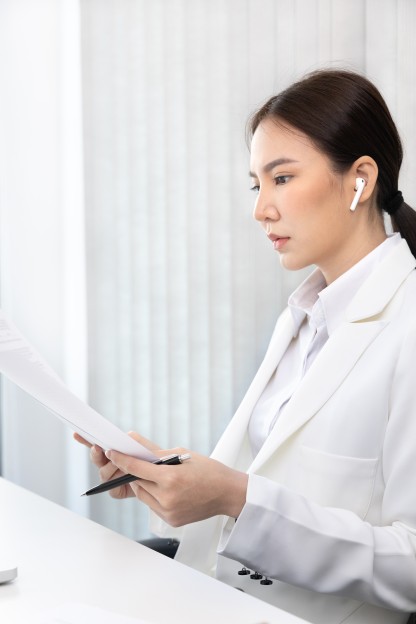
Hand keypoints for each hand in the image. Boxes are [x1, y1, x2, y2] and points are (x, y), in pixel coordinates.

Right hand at [73, 431, 161, 498]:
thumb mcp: (146, 447)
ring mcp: (111, 477)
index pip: (95, 443)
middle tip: (99, 448)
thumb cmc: (154, 459)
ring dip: (112, 467)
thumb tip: (125, 436)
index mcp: (112, 450)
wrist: (163, 479)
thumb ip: (135, 441)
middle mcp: (108, 463)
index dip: (84, 439)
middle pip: (96, 457)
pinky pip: (112, 488)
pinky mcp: (116, 490)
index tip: (77, 434)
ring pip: (103, 472)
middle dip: (96, 453)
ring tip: (125, 465)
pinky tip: (127, 480)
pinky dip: (118, 483)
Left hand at [105, 448, 248, 525]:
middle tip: (136, 463)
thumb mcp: (182, 454)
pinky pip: (153, 506)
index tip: (112, 453)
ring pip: (143, 495)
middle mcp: (167, 498)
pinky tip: (165, 489)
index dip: (122, 460)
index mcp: (170, 479)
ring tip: (154, 476)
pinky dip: (153, 496)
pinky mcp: (171, 521)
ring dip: (143, 484)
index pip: (137, 468)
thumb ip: (156, 453)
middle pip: (137, 483)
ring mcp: (168, 512)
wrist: (227, 493)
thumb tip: (136, 445)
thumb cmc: (208, 470)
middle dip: (135, 472)